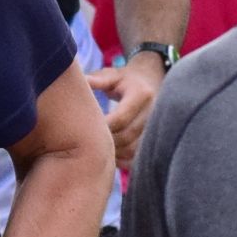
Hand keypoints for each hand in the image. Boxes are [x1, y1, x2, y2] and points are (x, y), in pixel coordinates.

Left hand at [86, 51, 165, 171]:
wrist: (152, 83)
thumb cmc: (126, 80)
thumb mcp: (113, 75)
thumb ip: (97, 80)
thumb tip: (81, 82)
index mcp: (141, 94)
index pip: (120, 118)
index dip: (102, 127)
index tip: (83, 129)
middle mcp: (152, 113)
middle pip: (126, 136)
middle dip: (105, 141)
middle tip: (84, 144)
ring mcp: (156, 128)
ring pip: (132, 150)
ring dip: (113, 153)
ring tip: (94, 151)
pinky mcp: (155, 140)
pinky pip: (137, 157)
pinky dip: (122, 161)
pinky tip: (109, 157)